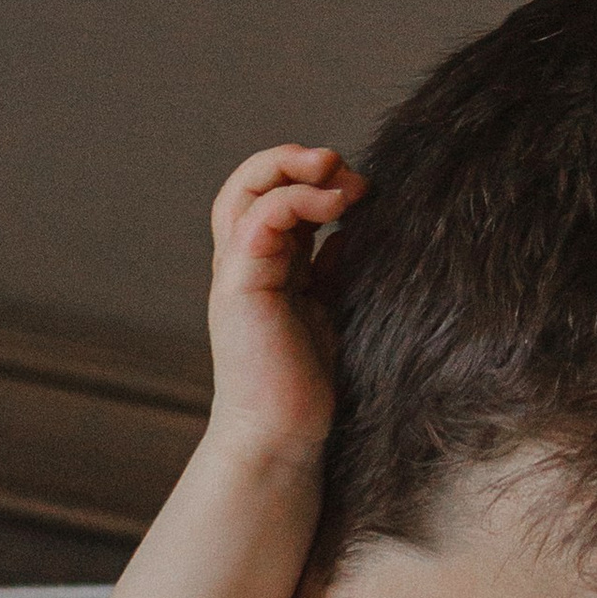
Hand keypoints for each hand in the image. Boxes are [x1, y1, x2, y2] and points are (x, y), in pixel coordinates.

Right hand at [204, 145, 365, 468]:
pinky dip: (297, 199)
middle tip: (342, 165)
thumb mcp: (330, 313)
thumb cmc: (305, 388)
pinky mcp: (239, 285)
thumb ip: (333, 271)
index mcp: (265, 268)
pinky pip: (260, 218)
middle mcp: (244, 264)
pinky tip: (337, 207)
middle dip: (294, 160)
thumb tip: (354, 231)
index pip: (272, 198)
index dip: (311, 180)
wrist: (282, 438)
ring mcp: (237, 272)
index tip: (359, 190)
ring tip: (341, 178)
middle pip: (249, 183)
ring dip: (295, 170)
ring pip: (246, 190)